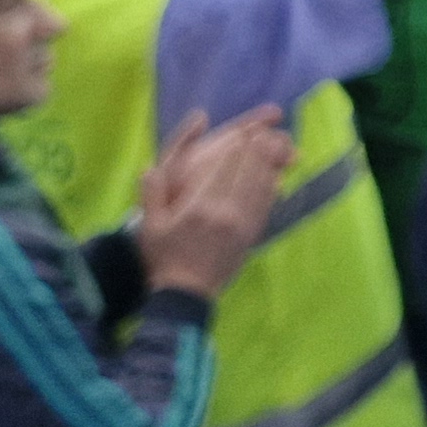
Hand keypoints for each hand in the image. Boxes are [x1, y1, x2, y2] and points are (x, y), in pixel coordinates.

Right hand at [134, 106, 293, 298]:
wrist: (185, 294)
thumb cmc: (163, 258)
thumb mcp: (149, 226)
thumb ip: (151, 193)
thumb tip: (149, 166)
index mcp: (199, 207)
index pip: (224, 168)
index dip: (237, 147)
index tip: (245, 131)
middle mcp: (225, 213)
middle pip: (248, 173)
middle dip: (259, 151)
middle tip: (267, 132)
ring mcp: (241, 226)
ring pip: (262, 188)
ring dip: (270, 166)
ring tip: (277, 147)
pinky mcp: (251, 237)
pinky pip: (266, 207)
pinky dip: (272, 189)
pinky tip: (276, 178)